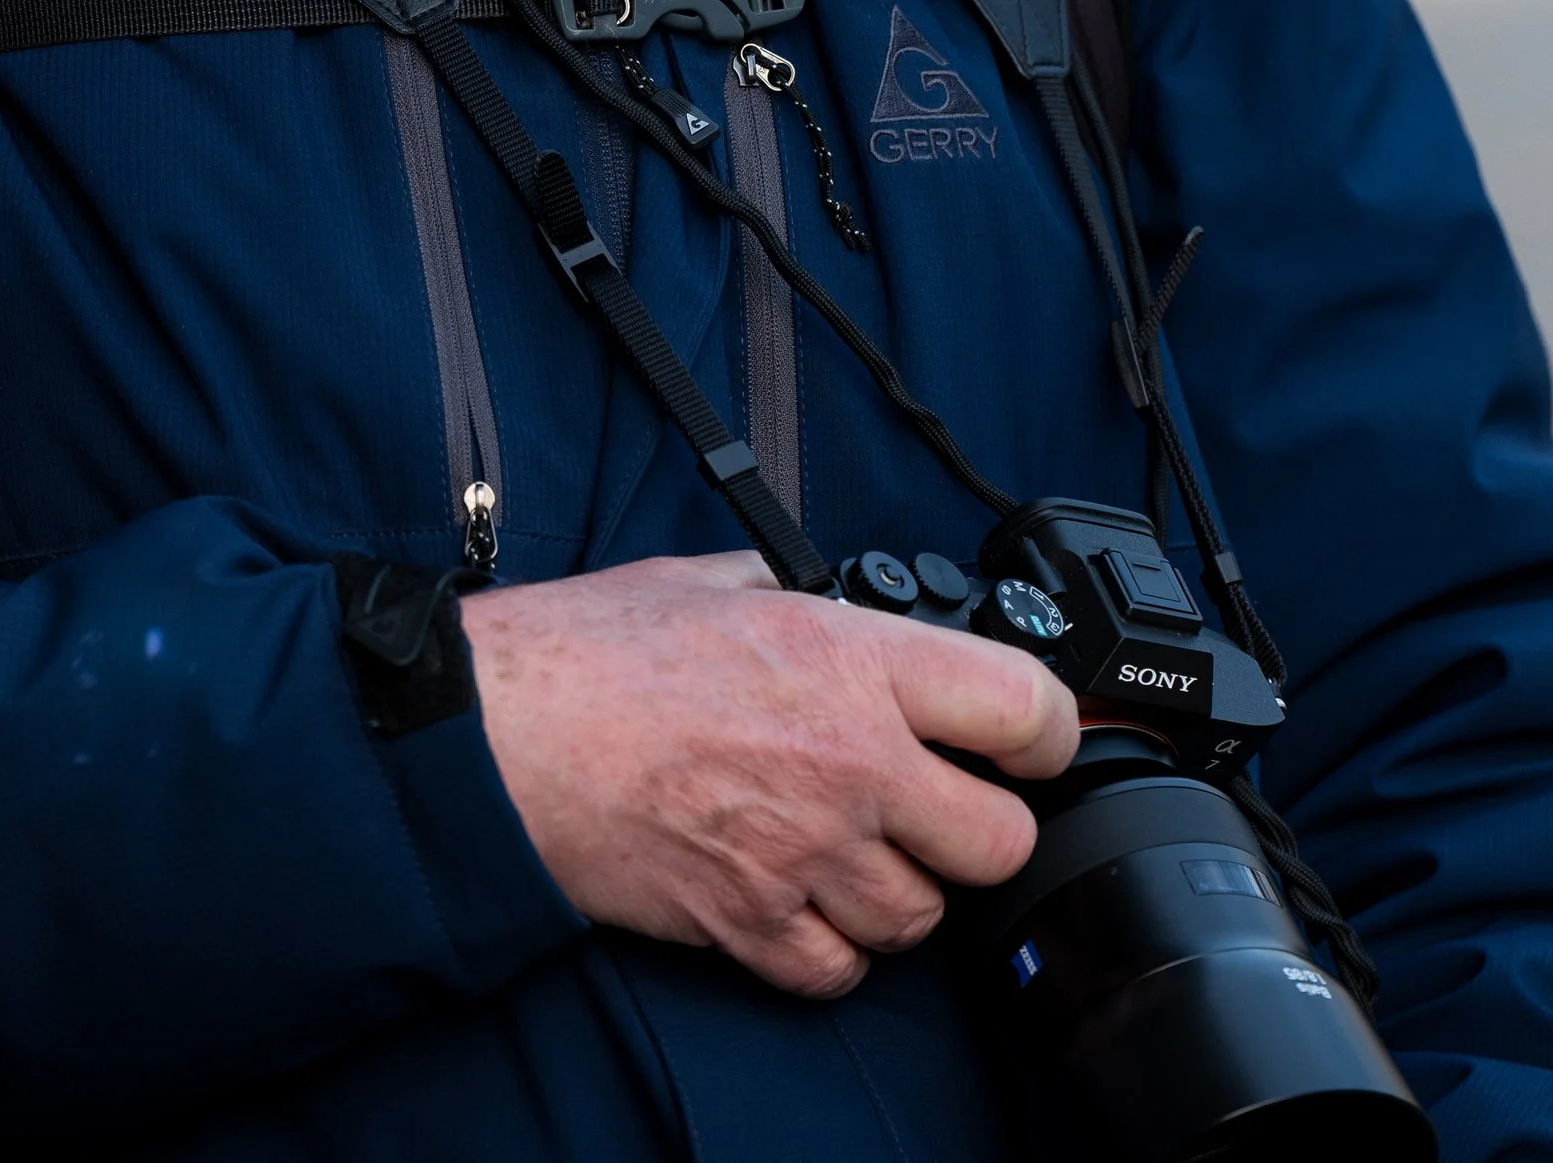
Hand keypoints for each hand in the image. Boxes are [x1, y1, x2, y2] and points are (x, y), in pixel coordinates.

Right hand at [460, 550, 1077, 997]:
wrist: (505, 733)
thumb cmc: (598, 648)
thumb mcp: (728, 580)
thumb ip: (808, 598)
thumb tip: (847, 607)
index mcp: (854, 660)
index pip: (1025, 710)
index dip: (1047, 731)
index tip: (1032, 740)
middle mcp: (851, 763)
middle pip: (998, 841)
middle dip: (982, 828)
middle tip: (947, 807)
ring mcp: (804, 854)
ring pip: (921, 918)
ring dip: (901, 891)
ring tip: (856, 851)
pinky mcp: (748, 923)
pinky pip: (838, 971)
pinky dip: (832, 951)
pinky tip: (805, 904)